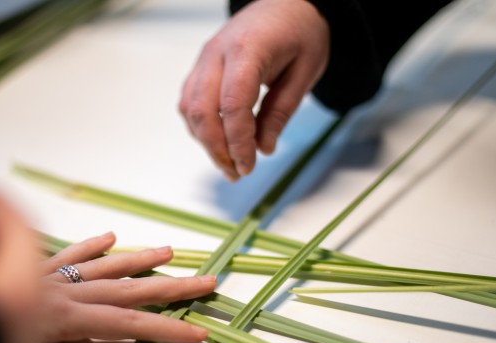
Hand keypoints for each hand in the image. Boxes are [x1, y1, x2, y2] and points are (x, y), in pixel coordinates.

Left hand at [30, 232, 215, 342]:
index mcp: (65, 318)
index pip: (125, 323)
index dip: (164, 327)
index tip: (198, 332)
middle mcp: (65, 293)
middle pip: (128, 288)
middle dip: (170, 286)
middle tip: (206, 281)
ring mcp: (51, 278)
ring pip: (104, 266)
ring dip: (140, 259)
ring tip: (170, 252)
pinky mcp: (34, 270)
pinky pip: (68, 255)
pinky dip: (90, 246)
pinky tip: (110, 238)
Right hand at [179, 0, 329, 180]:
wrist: (286, 1)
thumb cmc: (299, 30)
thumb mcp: (305, 71)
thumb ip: (281, 110)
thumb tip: (263, 148)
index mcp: (248, 49)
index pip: (233, 104)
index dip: (237, 141)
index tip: (248, 164)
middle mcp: (217, 52)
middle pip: (202, 111)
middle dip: (217, 149)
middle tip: (237, 172)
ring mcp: (204, 59)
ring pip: (190, 109)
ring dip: (206, 142)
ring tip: (228, 164)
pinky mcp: (201, 67)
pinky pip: (190, 102)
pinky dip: (200, 127)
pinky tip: (218, 142)